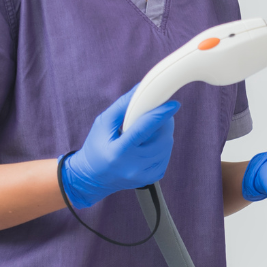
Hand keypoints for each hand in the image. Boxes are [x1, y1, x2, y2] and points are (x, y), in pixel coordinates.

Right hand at [60, 86, 179, 207]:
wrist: (93, 177)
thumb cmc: (96, 146)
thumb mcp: (103, 123)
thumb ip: (123, 106)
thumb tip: (142, 89)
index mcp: (117, 152)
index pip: (143, 131)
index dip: (160, 115)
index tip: (173, 104)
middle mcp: (132, 166)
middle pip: (160, 138)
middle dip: (163, 122)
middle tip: (156, 114)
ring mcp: (143, 175)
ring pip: (166, 146)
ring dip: (163, 133)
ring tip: (148, 130)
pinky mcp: (151, 178)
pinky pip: (166, 155)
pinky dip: (162, 145)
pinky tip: (148, 144)